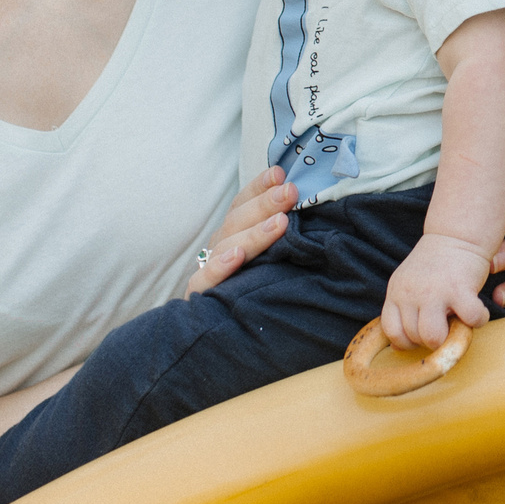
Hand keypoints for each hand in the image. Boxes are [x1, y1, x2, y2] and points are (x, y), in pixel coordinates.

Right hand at [186, 167, 295, 294]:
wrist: (217, 329)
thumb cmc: (251, 285)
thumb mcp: (266, 255)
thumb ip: (278, 230)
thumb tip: (304, 202)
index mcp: (233, 233)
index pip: (243, 204)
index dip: (260, 187)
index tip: (281, 174)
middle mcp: (220, 246)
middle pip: (238, 220)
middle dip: (265, 204)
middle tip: (290, 192)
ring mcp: (208, 269)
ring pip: (227, 246)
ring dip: (253, 233)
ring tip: (279, 223)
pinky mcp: (200, 296)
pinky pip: (205, 280)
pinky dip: (219, 267)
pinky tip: (237, 256)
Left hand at [383, 233, 493, 348]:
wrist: (457, 233)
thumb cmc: (436, 264)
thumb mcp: (409, 283)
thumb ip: (404, 310)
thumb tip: (399, 347)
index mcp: (396, 292)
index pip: (391, 331)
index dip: (407, 342)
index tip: (421, 337)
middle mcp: (411, 293)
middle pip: (413, 338)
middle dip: (431, 340)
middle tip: (445, 327)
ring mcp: (434, 291)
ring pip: (432, 337)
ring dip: (448, 338)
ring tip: (458, 325)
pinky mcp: (460, 289)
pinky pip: (470, 320)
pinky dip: (478, 321)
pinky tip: (478, 312)